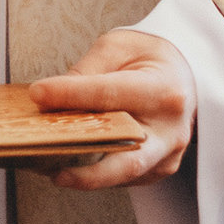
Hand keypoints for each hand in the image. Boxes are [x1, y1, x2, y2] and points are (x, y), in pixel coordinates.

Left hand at [25, 28, 196, 190]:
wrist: (185, 74)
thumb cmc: (150, 58)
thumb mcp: (118, 48)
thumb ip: (86, 72)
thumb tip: (50, 100)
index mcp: (164, 90)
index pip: (110, 96)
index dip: (70, 95)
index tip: (38, 95)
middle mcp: (171, 128)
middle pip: (126, 159)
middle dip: (86, 170)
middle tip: (47, 164)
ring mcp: (168, 153)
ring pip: (122, 173)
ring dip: (83, 173)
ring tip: (46, 163)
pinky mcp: (160, 168)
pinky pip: (124, 176)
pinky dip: (96, 172)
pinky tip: (70, 163)